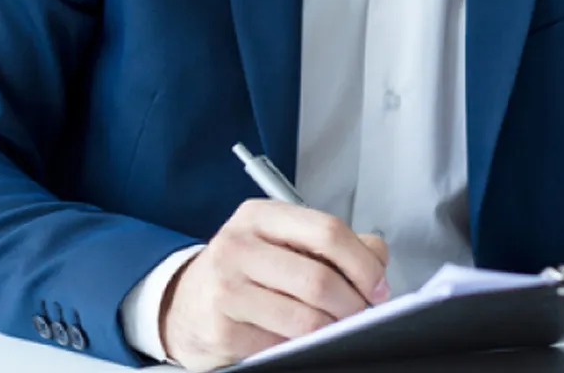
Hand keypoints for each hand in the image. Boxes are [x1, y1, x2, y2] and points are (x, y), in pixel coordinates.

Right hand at [160, 200, 389, 371]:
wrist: (185, 302)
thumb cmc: (243, 269)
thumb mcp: (281, 240)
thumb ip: (332, 243)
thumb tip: (377, 259)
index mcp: (260, 216)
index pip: (327, 231)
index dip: (362, 263)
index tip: (378, 285)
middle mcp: (238, 246)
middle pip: (319, 279)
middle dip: (353, 304)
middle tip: (362, 314)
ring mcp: (226, 288)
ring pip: (305, 319)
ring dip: (331, 329)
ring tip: (335, 327)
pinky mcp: (222, 329)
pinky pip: (281, 346)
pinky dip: (300, 347)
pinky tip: (298, 339)